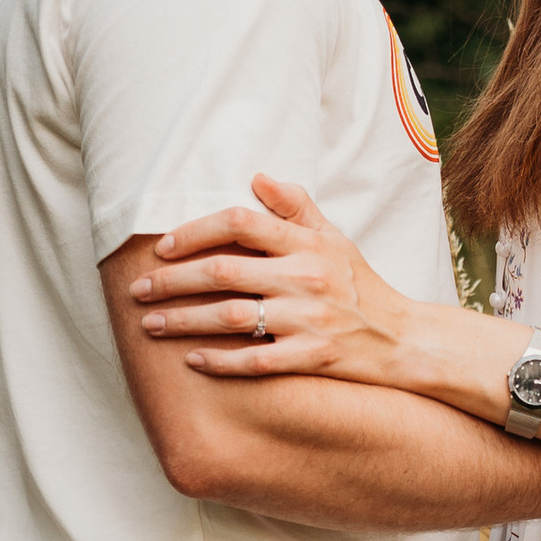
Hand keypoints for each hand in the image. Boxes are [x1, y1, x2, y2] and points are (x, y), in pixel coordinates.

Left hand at [129, 174, 417, 384]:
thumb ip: (296, 206)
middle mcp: (304, 278)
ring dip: (183, 321)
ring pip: (230, 317)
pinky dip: (220, 362)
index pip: (239, 223)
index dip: (194, 231)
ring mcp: (307, 320)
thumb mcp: (334, 238)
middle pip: (223, 272)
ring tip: (149, 325)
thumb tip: (256, 178)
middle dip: (172, 281)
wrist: (401, 339)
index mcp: (306, 244)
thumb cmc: (359, 285)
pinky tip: (191, 361)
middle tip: (138, 290)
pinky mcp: (311, 357)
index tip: (162, 247)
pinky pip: (255, 360)